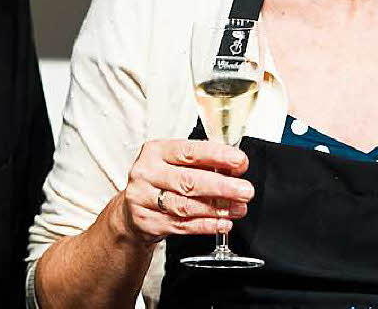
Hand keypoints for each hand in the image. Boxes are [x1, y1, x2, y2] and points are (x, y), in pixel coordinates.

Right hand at [114, 139, 253, 245]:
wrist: (131, 209)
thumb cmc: (160, 180)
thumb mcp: (174, 162)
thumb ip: (202, 163)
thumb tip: (235, 167)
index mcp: (156, 151)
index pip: (189, 152)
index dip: (217, 156)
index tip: (240, 162)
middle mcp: (147, 173)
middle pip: (188, 181)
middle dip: (222, 187)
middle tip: (245, 190)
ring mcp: (144, 199)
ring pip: (186, 206)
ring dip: (217, 209)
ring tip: (238, 208)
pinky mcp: (148, 222)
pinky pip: (182, 226)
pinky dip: (206, 225)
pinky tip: (222, 223)